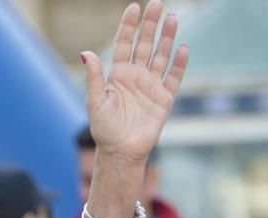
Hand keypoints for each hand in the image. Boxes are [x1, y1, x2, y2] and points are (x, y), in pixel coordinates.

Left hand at [82, 1, 187, 162]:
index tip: (133, 7)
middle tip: (157, 4)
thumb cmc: (104, 129)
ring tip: (172, 18)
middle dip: (150, 25)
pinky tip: (183, 48)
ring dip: (166, 38)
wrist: (121, 152)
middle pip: (144, 44)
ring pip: (161, 55)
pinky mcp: (164, 98)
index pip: (124, 44)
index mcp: (118, 74)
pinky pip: (174, 77)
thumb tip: (85, 53)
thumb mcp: (95, 101)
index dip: (129, 26)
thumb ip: (94, 77)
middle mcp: (136, 76)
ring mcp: (151, 86)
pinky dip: (179, 63)